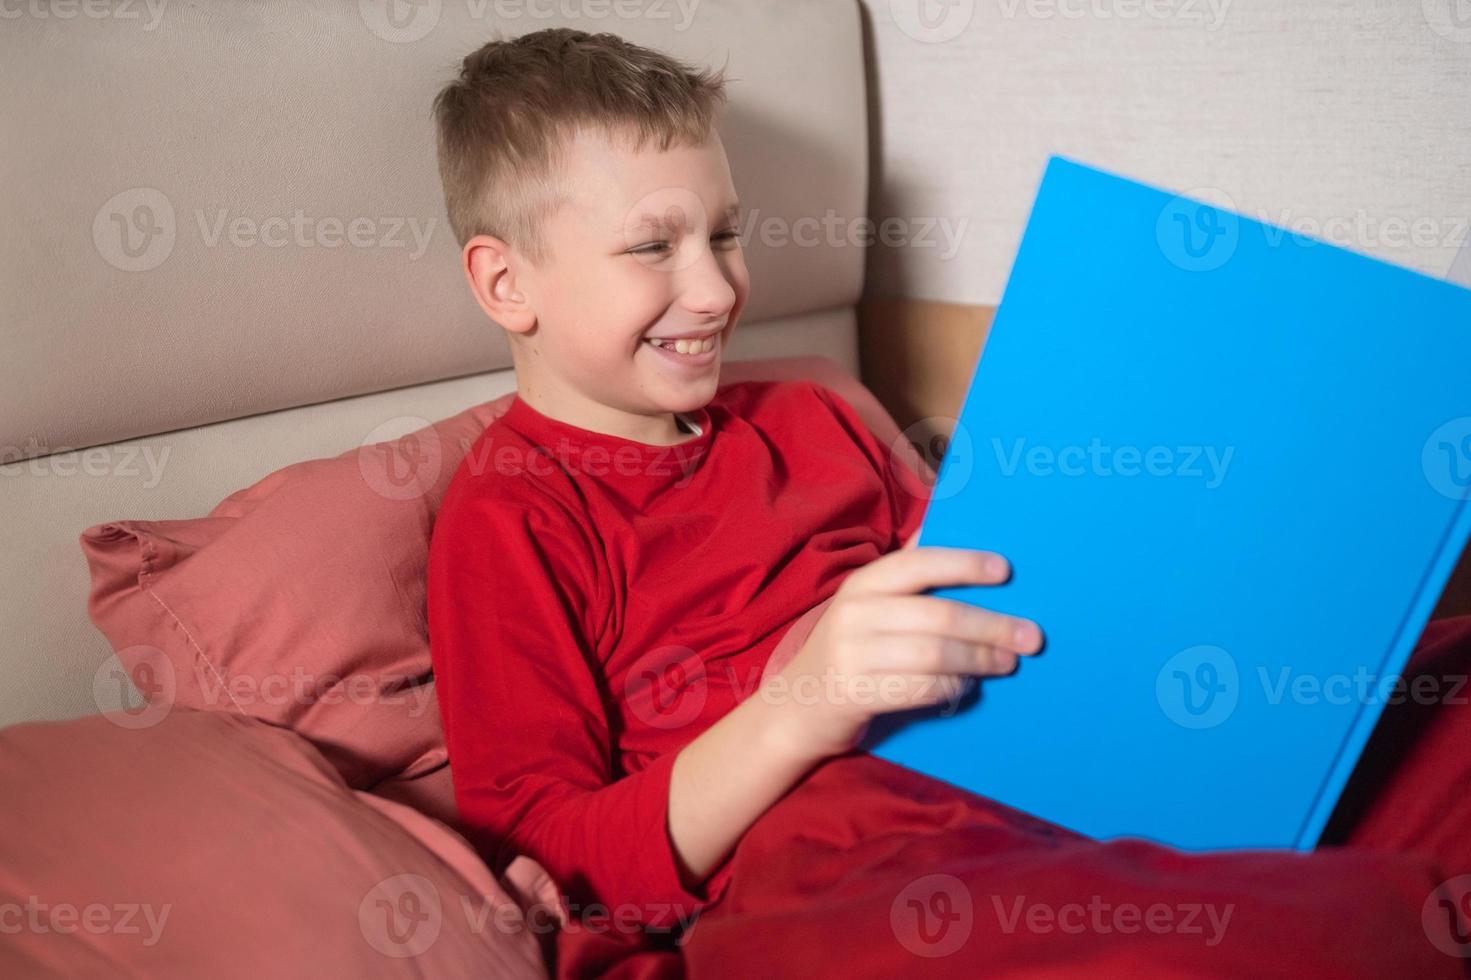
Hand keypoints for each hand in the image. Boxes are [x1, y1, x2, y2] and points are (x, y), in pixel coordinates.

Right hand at [764, 534, 1042, 760]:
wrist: (798, 707)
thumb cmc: (850, 648)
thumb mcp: (867, 605)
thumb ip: (904, 573)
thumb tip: (946, 526)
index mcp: (863, 584)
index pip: (917, 564)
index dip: (963, 564)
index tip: (1005, 570)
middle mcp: (854, 614)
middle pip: (937, 616)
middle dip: (990, 625)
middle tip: (1030, 636)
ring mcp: (851, 656)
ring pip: (934, 655)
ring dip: (979, 660)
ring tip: (1007, 662)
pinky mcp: (855, 694)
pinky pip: (920, 689)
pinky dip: (952, 688)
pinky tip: (968, 685)